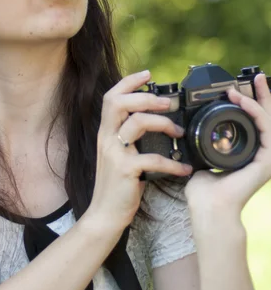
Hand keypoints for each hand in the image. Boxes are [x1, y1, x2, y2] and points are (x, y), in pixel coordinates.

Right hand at [86, 70, 192, 235]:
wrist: (104, 215)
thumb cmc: (116, 185)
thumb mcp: (118, 155)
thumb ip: (129, 137)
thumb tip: (152, 120)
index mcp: (105, 132)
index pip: (111, 97)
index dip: (128, 82)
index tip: (147, 74)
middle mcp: (106, 138)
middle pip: (118, 102)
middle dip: (145, 96)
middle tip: (167, 101)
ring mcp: (114, 153)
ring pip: (136, 123)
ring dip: (162, 122)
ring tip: (178, 131)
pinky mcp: (125, 170)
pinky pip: (152, 159)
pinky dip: (172, 163)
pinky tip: (184, 168)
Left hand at [185, 73, 270, 217]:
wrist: (209, 208)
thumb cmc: (204, 190)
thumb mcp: (203, 157)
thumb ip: (205, 143)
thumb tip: (194, 128)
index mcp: (249, 153)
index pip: (255, 122)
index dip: (252, 102)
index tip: (241, 87)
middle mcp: (261, 153)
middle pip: (268, 117)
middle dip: (263, 95)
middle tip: (257, 77)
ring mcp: (267, 157)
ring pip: (268, 119)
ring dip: (256, 101)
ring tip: (239, 90)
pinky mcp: (266, 160)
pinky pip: (265, 128)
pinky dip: (255, 112)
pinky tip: (243, 102)